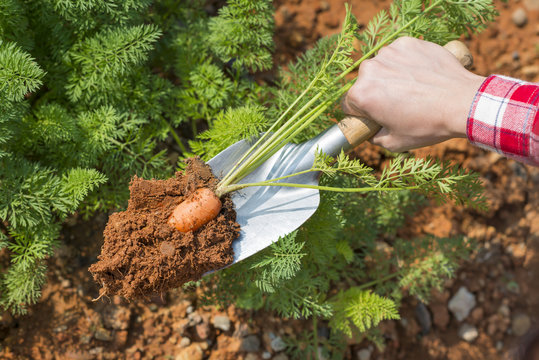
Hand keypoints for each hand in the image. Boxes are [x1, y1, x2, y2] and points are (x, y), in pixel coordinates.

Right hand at [342, 37, 485, 151]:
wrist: (463, 103)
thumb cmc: (427, 125)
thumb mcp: (394, 142)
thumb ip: (373, 136)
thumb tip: (370, 131)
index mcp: (361, 94)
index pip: (348, 104)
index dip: (361, 113)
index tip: (376, 116)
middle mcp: (370, 69)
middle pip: (364, 83)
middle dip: (376, 93)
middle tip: (398, 105)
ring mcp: (389, 53)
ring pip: (382, 67)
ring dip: (391, 76)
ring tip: (413, 89)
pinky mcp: (408, 43)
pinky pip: (399, 54)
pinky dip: (407, 63)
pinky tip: (421, 76)